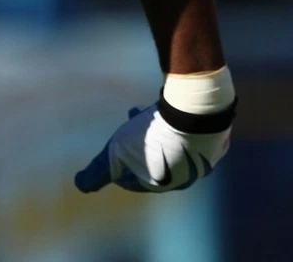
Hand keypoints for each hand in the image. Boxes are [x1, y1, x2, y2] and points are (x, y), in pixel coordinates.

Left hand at [75, 103, 231, 193]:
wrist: (194, 111)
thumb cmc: (152, 136)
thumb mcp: (115, 154)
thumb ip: (98, 172)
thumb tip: (81, 185)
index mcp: (166, 184)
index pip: (135, 182)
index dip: (116, 170)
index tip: (108, 160)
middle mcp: (188, 174)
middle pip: (152, 161)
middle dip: (133, 148)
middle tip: (122, 132)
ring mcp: (203, 155)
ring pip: (168, 144)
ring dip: (148, 131)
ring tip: (134, 111)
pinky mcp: (212, 136)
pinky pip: (184, 131)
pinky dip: (167, 122)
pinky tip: (158, 107)